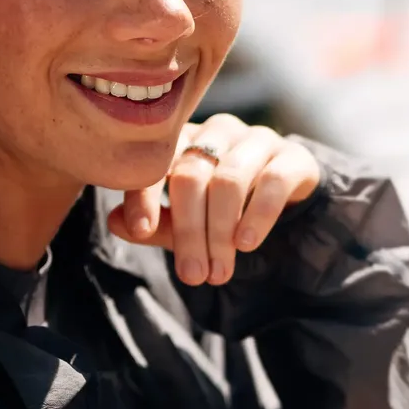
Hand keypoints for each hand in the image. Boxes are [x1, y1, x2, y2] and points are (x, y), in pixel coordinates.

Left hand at [108, 115, 320, 284]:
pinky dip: (257, 216)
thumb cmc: (225, 206)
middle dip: (189, 231)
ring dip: (220, 232)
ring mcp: (256, 140)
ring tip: (219, 271)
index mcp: (183, 141)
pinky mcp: (292, 156)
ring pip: (229, 180)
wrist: (288, 196)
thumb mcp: (188, 220)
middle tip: (193, 275)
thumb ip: (156, 223)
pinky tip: (246, 244)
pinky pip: (272, 182)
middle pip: (192, 175)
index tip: (140, 230)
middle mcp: (217, 133)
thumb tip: (116, 223)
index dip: (144, 195)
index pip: (155, 162)